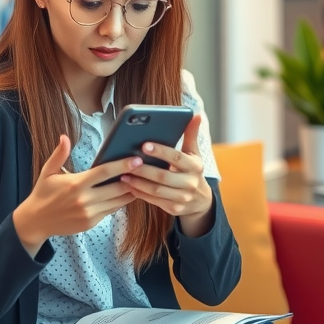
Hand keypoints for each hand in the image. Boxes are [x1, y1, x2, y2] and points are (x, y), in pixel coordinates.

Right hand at [12, 135, 143, 257]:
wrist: (36, 221)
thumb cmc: (43, 193)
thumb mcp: (47, 172)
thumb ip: (59, 154)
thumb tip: (64, 136)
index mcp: (76, 184)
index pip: (104, 172)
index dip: (122, 165)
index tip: (136, 160)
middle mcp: (85, 200)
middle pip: (117, 187)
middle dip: (133, 178)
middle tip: (146, 168)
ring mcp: (90, 213)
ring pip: (118, 201)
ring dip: (131, 190)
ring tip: (142, 180)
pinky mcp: (92, 222)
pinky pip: (112, 210)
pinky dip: (121, 201)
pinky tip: (127, 192)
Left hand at [118, 115, 214, 237]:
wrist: (201, 200)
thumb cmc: (191, 170)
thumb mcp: (193, 154)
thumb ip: (191, 135)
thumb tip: (196, 114)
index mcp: (194, 166)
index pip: (176, 157)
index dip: (160, 151)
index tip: (144, 145)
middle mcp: (190, 183)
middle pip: (163, 176)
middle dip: (143, 169)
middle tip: (126, 161)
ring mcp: (182, 198)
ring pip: (156, 190)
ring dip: (138, 183)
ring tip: (123, 174)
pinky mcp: (174, 209)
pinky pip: (154, 201)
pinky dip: (140, 193)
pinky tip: (129, 186)